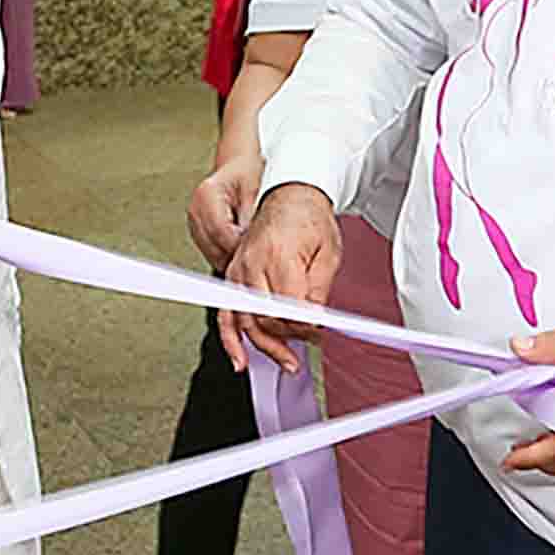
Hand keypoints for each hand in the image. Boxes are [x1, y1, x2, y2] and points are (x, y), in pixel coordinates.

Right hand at [186, 146, 264, 266]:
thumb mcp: (252, 188)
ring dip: (231, 257)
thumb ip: (249, 214)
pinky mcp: (199, 231)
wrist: (238, 165)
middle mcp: (196, 209)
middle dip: (236, 255)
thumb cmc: (245, 172)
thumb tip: (250, 238)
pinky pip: (212, 252)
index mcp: (206, 195)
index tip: (255, 251)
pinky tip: (241, 250)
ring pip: (212, 253)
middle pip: (213, 246)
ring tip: (250, 254)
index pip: (220, 231)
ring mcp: (195, 221)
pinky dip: (227, 254)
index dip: (239, 245)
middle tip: (255, 258)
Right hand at [220, 183, 340, 373]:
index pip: (287, 309)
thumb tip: (313, 323)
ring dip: (263, 346)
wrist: (291, 193)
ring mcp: (237, 269)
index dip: (304, 328)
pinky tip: (241, 359)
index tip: (319, 333)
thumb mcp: (329, 254)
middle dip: (287, 338)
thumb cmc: (310, 218)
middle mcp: (251, 262)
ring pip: (243, 321)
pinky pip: (226, 313)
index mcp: (277, 255)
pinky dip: (232, 339)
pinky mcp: (232, 273)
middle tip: (308, 346)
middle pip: (263, 318)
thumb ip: (319, 292)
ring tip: (285, 361)